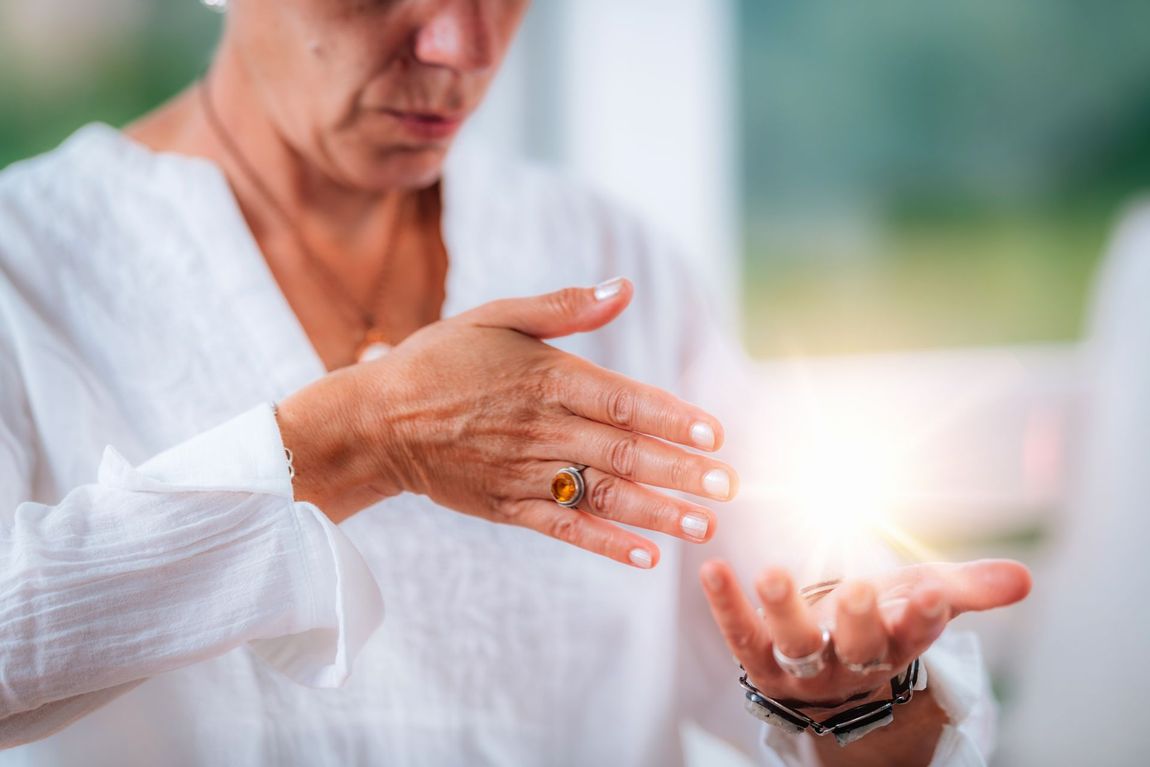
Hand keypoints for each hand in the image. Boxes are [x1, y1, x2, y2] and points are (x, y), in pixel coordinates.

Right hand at [276, 279, 736, 566]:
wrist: (376, 422)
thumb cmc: (439, 361)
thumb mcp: (496, 317)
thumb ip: (564, 307)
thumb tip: (624, 288)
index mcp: (545, 377)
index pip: (622, 399)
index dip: (672, 417)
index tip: (716, 433)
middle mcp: (541, 428)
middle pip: (623, 453)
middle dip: (682, 472)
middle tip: (730, 487)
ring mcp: (524, 472)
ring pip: (602, 496)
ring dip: (657, 514)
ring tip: (704, 528)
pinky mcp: (508, 507)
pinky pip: (564, 530)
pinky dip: (605, 545)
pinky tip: (646, 557)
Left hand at [699, 559, 1030, 704]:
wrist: (830, 666)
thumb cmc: (882, 618)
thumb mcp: (924, 597)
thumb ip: (969, 587)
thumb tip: (1023, 579)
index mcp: (897, 644)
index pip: (918, 634)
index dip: (927, 616)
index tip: (936, 594)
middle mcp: (850, 663)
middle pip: (857, 647)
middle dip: (860, 620)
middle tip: (861, 589)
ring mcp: (802, 666)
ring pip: (794, 646)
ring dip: (784, 611)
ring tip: (772, 573)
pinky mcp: (759, 661)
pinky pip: (741, 636)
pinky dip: (727, 606)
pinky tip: (712, 569)